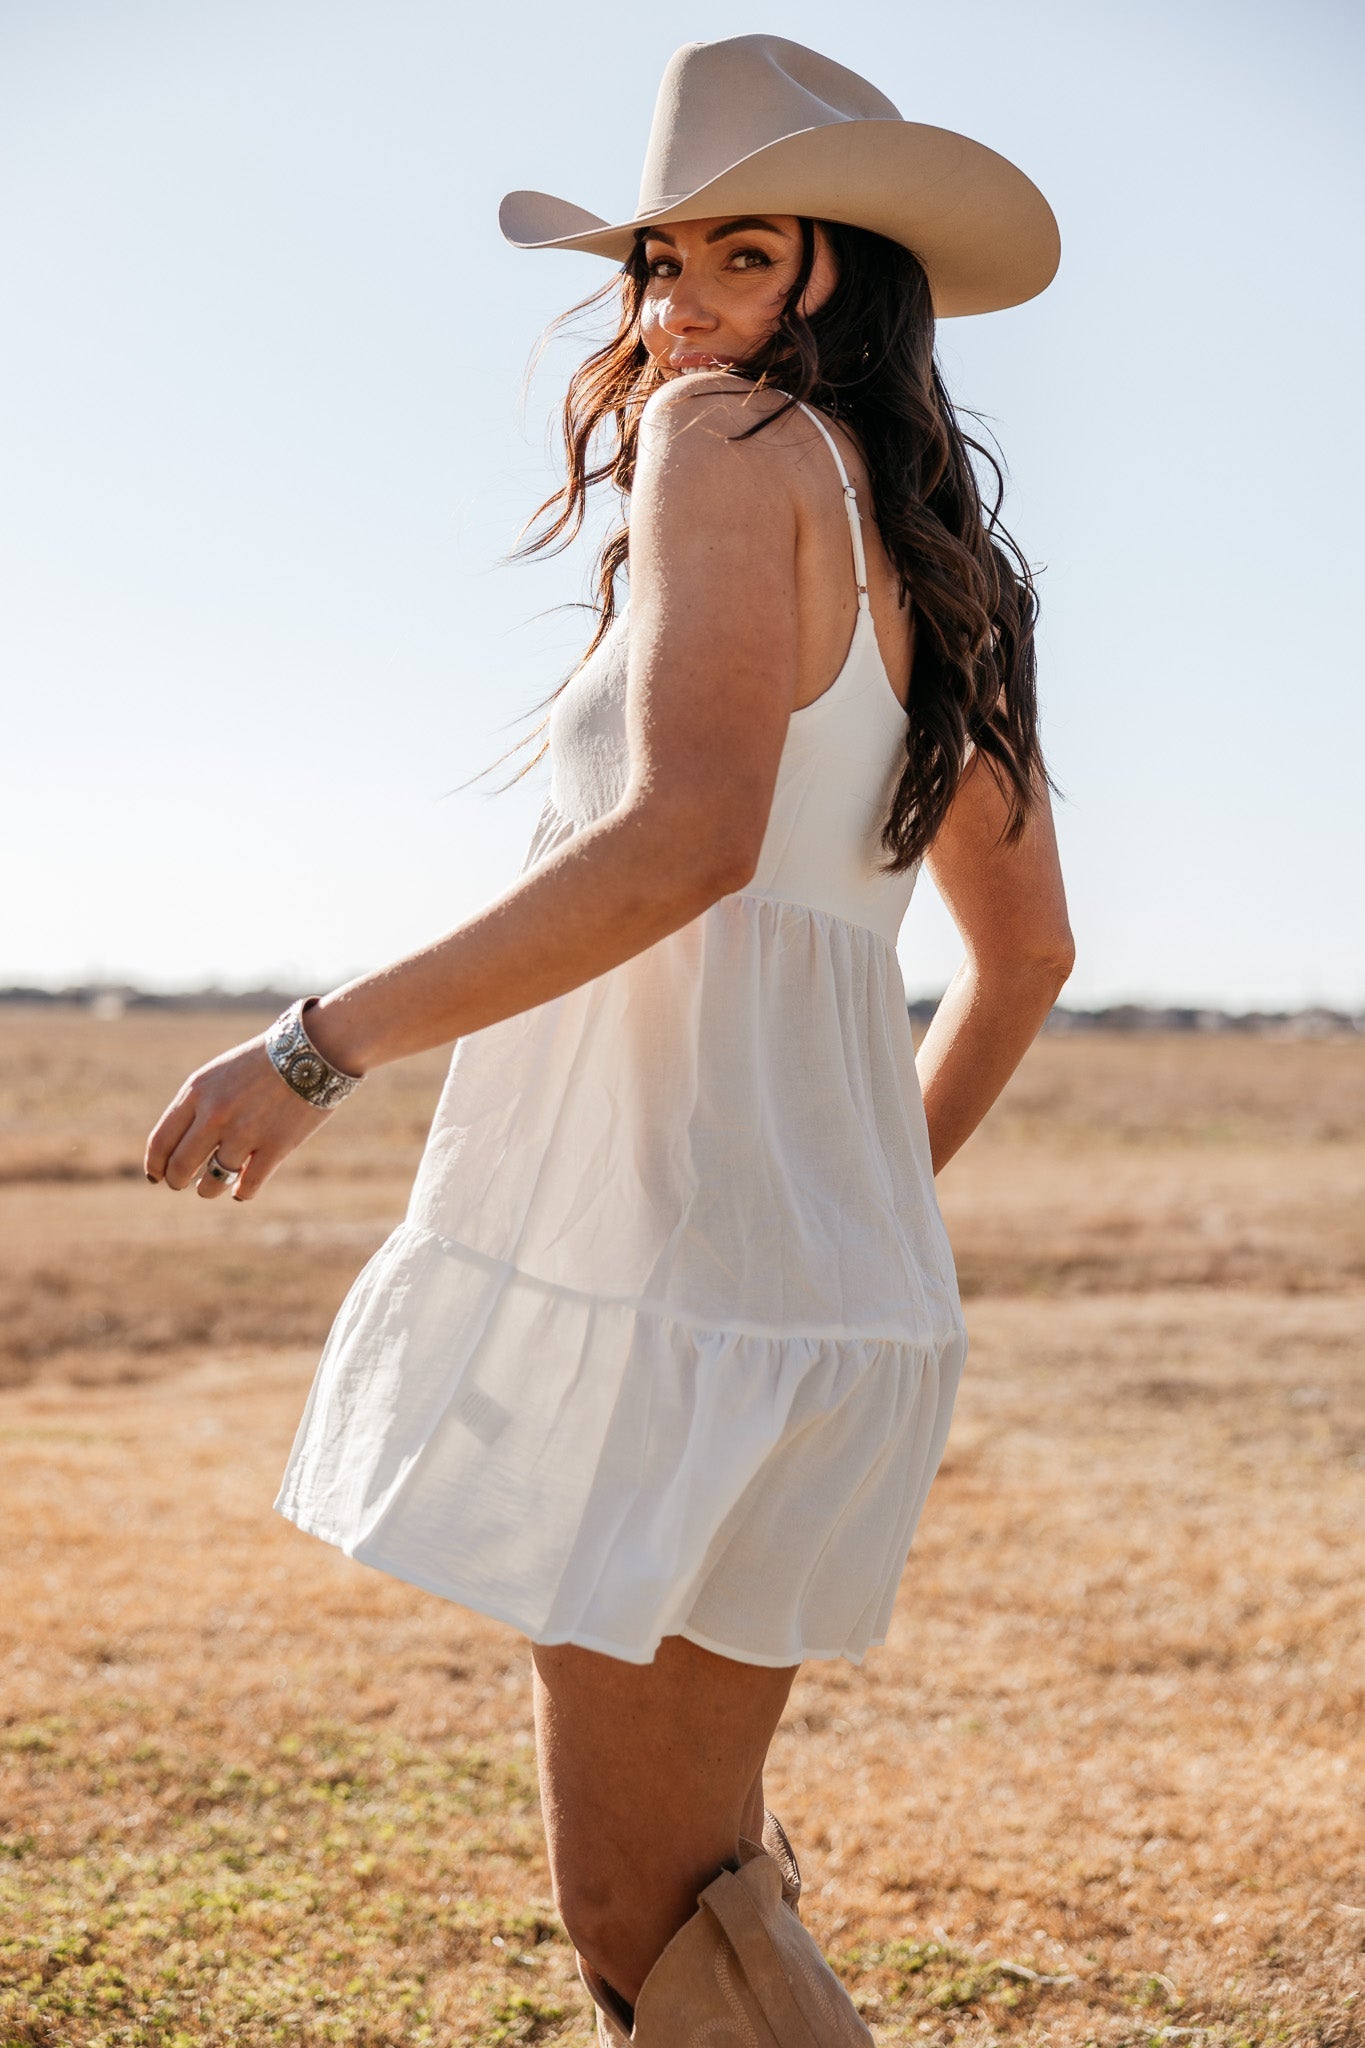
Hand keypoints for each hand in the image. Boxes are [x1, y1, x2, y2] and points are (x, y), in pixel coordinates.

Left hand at [144, 1030, 333, 1201]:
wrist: (312, 1050)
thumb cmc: (263, 1063)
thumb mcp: (219, 1075)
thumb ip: (197, 1106)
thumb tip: (179, 1148)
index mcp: (197, 1092)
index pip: (161, 1141)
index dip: (154, 1165)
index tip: (156, 1175)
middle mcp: (216, 1114)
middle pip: (181, 1166)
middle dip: (177, 1181)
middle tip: (182, 1184)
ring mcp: (246, 1132)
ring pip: (213, 1182)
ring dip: (209, 1189)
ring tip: (212, 1187)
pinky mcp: (276, 1147)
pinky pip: (248, 1186)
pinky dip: (241, 1193)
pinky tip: (241, 1191)